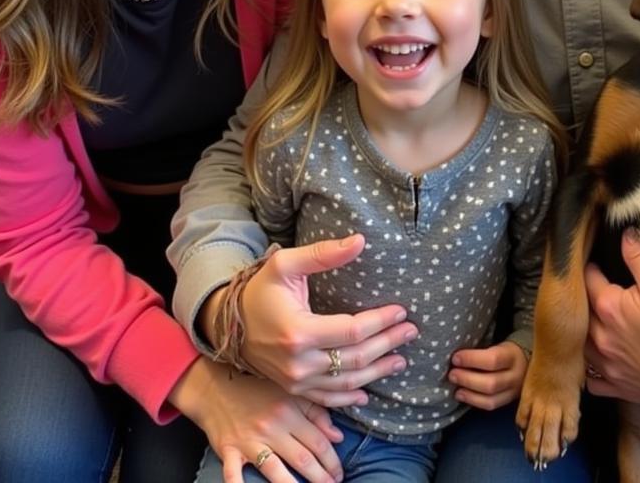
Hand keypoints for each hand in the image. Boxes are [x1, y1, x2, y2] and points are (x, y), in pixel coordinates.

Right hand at [169, 357, 343, 482]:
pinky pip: (234, 474)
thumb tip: (338, 435)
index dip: (332, 460)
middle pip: (302, 459)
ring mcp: (250, 441)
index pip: (317, 441)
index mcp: (289, 411)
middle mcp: (272, 427)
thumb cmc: (256, 390)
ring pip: (276, 471)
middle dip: (321, 477)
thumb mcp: (289, 393)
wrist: (217, 387)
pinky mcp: (229, 451)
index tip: (339, 472)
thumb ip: (316, 411)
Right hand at [203, 234, 417, 405]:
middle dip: (388, 344)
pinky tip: (369, 391)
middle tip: (411, 331)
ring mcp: (296, 382)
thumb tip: (360, 241)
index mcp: (299, 332)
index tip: (401, 311)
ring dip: (377, 372)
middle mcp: (299, 363)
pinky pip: (328, 399)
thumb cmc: (260, 291)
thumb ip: (323, 254)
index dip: (381, 322)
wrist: (228, 324)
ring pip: (347, 383)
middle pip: (355, 359)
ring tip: (400, 358)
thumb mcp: (286, 265)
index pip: (352, 331)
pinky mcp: (294, 390)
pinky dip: (351, 397)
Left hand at [449, 340, 527, 409]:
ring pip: (491, 398)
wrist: (526, 362)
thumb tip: (457, 356)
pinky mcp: (509, 401)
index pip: (492, 359)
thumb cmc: (504, 350)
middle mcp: (516, 375)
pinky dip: (475, 402)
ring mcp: (514, 391)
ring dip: (470, 394)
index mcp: (512, 355)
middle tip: (452, 374)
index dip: (471, 360)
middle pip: (491, 383)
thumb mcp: (498, 344)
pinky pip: (491, 406)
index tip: (455, 358)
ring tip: (455, 389)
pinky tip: (463, 396)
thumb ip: (482, 350)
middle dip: (468, 379)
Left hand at [583, 229, 639, 407]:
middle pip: (580, 310)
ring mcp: (605, 365)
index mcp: (608, 308)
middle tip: (594, 288)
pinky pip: (590, 377)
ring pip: (580, 343)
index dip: (591, 267)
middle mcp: (599, 337)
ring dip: (584, 330)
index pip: (586, 277)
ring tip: (596, 319)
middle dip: (584, 297)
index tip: (596, 263)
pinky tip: (600, 355)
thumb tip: (625, 236)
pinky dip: (591, 366)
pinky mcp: (615, 385)